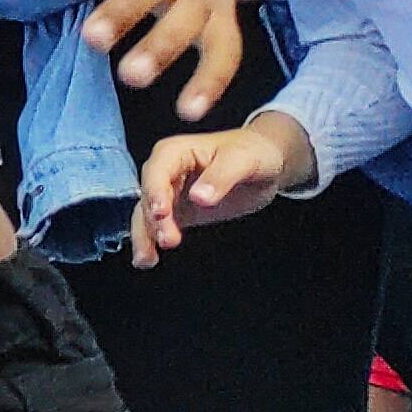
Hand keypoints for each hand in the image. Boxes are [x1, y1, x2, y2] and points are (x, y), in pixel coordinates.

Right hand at [132, 121, 309, 264]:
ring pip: (147, 215)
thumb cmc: (253, 153)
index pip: (157, 171)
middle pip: (150, 196)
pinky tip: (149, 259)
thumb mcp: (243, 160)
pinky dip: (151, 243)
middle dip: (153, 220)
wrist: (266, 163)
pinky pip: (157, 227)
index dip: (155, 191)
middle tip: (168, 240)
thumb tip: (199, 198)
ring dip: (146, 236)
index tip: (161, 213)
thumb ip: (221, 177)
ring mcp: (169, 193)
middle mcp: (166, 171)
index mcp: (176, 152)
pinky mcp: (177, 212)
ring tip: (148, 259)